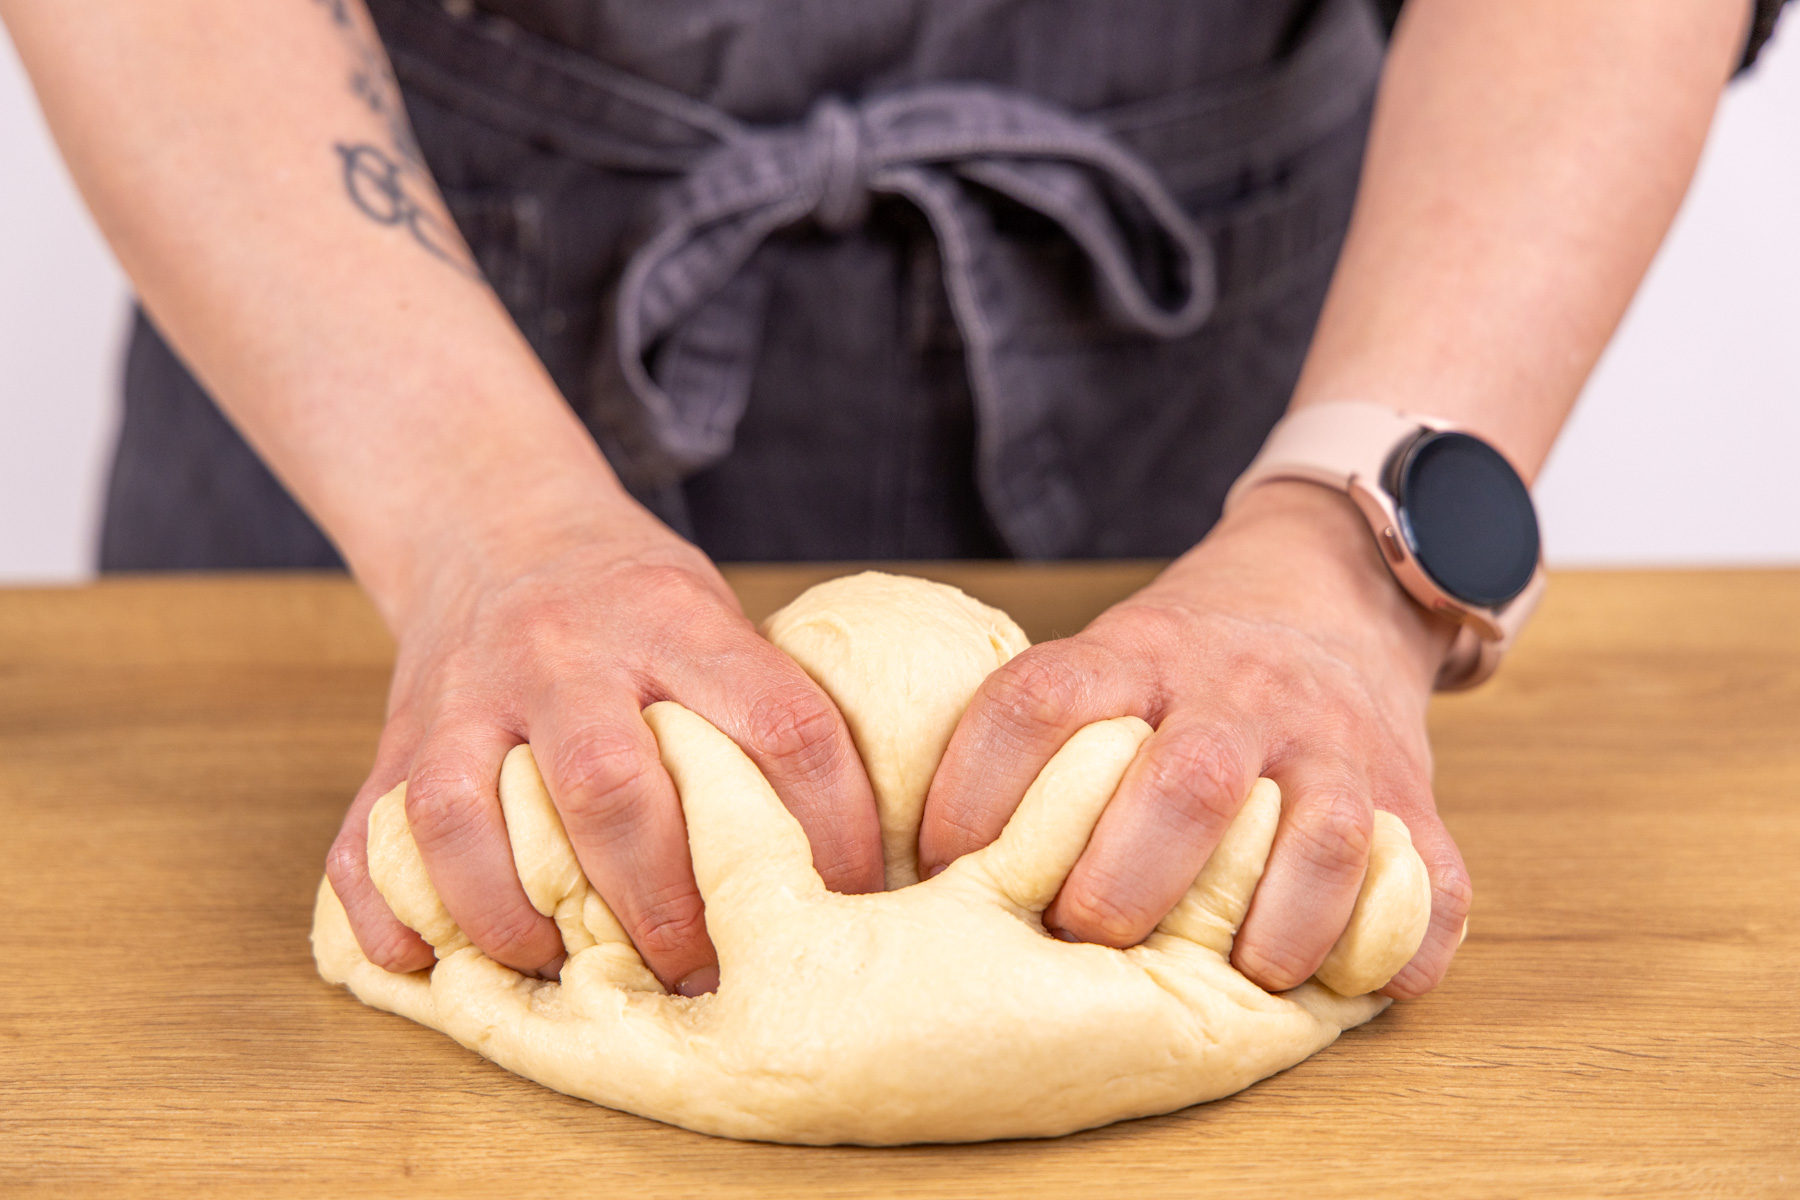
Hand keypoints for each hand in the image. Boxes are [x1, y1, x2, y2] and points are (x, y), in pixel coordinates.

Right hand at [325, 502, 882, 993]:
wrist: (493, 524)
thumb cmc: (631, 597)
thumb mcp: (711, 613)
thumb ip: (758, 705)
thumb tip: (846, 854)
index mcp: (672, 620)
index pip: (777, 726)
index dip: (827, 828)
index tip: (844, 903)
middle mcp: (565, 654)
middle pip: (613, 787)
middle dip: (663, 903)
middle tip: (698, 970)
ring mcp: (467, 696)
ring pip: (470, 820)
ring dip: (518, 918)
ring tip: (564, 968)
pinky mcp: (397, 741)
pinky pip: (368, 841)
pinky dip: (393, 915)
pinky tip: (432, 959)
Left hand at [919, 481, 1470, 997]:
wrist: (1331, 591)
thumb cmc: (1185, 666)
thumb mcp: (1110, 657)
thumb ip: (1042, 735)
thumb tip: (913, 859)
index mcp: (1140, 653)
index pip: (1042, 700)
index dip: (979, 786)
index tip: (949, 862)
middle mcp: (1238, 691)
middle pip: (1185, 783)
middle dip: (1126, 881)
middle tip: (1090, 935)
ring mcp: (1333, 742)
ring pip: (1316, 834)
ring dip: (1272, 924)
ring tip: (1239, 975)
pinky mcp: (1410, 795)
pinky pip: (1427, 878)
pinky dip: (1397, 939)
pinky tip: (1353, 981)